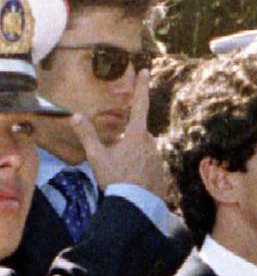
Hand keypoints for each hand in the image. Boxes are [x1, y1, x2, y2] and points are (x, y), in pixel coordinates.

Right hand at [71, 71, 168, 195]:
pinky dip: (138, 166)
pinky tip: (130, 178)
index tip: (145, 71)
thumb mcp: (97, 157)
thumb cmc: (116, 179)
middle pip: (136, 132)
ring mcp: (158, 157)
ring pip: (142, 148)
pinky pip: (147, 162)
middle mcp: (152, 143)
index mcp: (137, 135)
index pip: (140, 105)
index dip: (142, 87)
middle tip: (113, 155)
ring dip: (131, 153)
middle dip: (125, 138)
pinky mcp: (161, 170)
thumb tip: (75, 116)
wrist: (137, 205)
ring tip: (120, 170)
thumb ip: (87, 135)